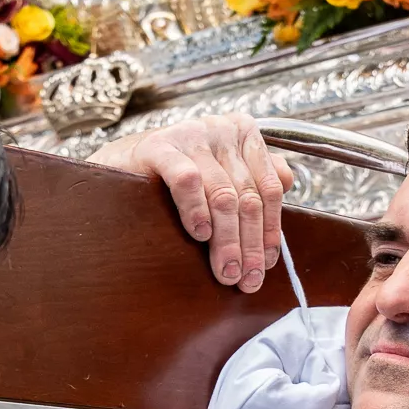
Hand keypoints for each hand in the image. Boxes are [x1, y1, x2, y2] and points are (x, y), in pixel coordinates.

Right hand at [90, 114, 295, 294]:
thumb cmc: (175, 175)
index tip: (265, 266)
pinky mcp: (160, 145)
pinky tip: (199, 235)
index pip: (268, 189)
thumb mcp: (221, 172)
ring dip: (226, 241)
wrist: (120, 163)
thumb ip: (255, 174)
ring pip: (223, 196)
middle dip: (249, 245)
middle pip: (247, 197)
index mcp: (243, 133)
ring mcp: (191, 135)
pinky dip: (196, 211)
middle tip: (245, 279)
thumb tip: (288, 181)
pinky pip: (188, 182)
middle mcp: (221, 129)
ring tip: (225, 271)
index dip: (270, 232)